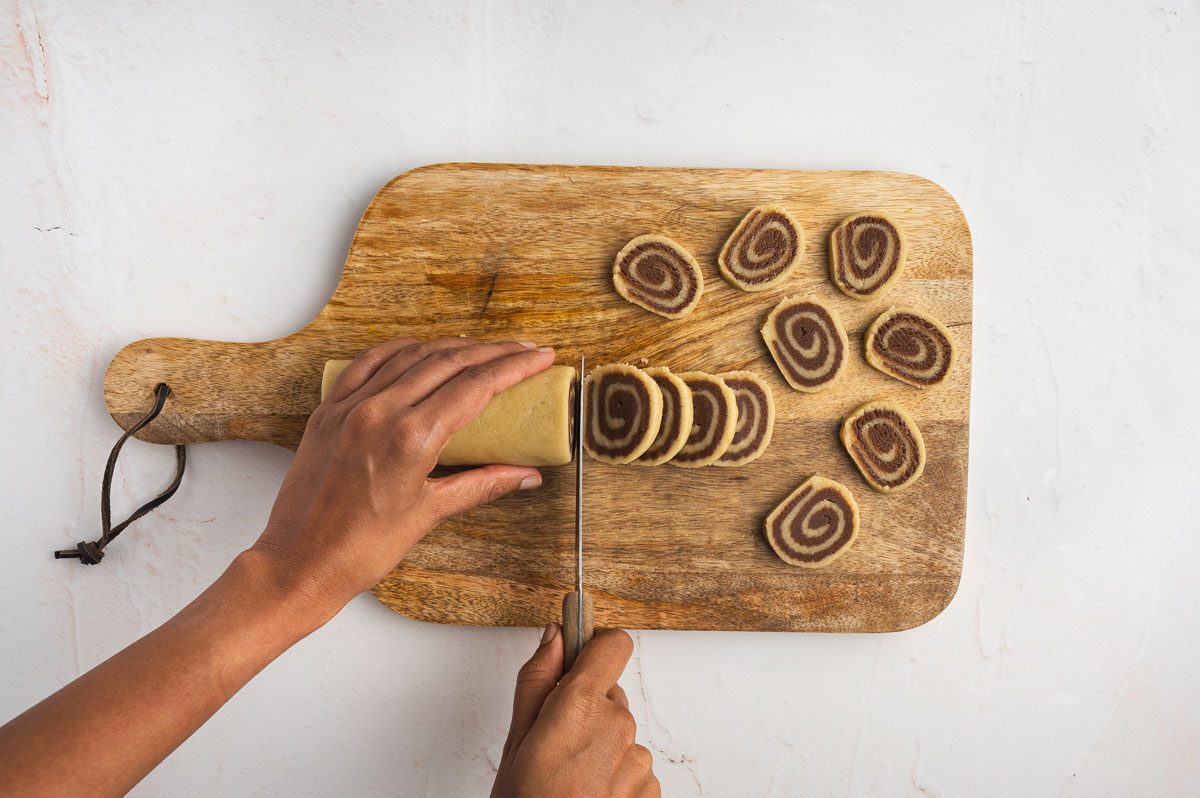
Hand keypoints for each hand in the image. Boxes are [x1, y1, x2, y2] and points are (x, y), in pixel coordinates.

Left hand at [251, 337, 556, 622]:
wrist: (298, 563)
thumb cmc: (360, 549)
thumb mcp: (430, 513)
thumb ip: (482, 484)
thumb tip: (526, 476)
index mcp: (410, 438)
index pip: (475, 386)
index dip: (513, 367)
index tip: (540, 358)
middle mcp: (379, 412)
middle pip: (448, 362)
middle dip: (492, 352)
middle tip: (522, 351)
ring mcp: (350, 407)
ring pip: (411, 355)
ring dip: (451, 347)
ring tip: (481, 348)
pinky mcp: (328, 410)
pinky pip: (369, 363)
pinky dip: (400, 350)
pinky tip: (419, 349)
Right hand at [492, 626, 659, 797]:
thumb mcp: (515, 742)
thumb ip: (537, 681)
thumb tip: (553, 636)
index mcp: (582, 705)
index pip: (612, 644)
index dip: (593, 648)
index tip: (576, 660)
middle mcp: (618, 726)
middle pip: (610, 695)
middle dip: (585, 710)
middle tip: (554, 745)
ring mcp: (638, 761)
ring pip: (620, 734)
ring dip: (599, 748)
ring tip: (568, 779)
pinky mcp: (651, 790)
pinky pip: (632, 767)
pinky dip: (613, 777)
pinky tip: (586, 795)